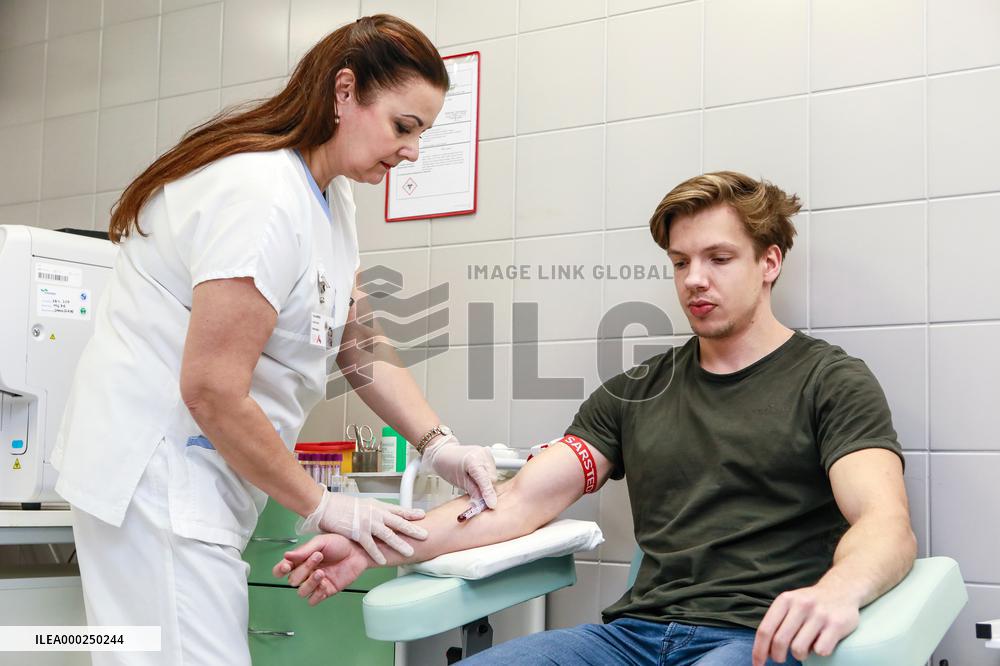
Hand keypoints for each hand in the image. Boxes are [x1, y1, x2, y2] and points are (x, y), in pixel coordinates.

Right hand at [273, 534, 370, 605]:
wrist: (358, 550)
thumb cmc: (340, 543)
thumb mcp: (321, 541)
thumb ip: (304, 550)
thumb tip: (286, 556)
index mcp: (301, 560)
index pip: (281, 569)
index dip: (280, 570)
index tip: (287, 566)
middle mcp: (306, 572)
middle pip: (293, 580)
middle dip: (304, 569)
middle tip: (318, 557)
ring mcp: (316, 583)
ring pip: (301, 592)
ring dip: (309, 583)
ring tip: (321, 573)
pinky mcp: (326, 591)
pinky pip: (314, 600)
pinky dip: (317, 594)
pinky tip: (325, 584)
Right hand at [297, 486, 427, 565]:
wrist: (326, 505)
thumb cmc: (342, 505)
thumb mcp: (363, 504)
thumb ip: (374, 510)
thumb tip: (383, 515)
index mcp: (377, 506)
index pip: (398, 510)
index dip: (411, 513)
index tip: (422, 515)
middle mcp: (375, 513)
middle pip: (398, 522)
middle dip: (413, 529)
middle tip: (425, 535)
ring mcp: (367, 523)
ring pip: (388, 535)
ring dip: (400, 544)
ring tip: (410, 552)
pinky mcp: (357, 532)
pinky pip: (370, 545)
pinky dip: (377, 554)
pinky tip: (383, 561)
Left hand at [422, 435, 498, 508]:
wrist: (444, 452)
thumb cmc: (447, 464)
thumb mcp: (458, 481)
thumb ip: (472, 491)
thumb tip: (482, 500)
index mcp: (473, 460)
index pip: (485, 480)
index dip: (488, 493)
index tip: (491, 504)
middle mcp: (482, 455)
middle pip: (492, 479)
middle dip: (486, 488)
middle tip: (476, 492)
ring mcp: (486, 453)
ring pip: (493, 475)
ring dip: (487, 482)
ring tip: (473, 479)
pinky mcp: (488, 454)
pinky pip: (492, 470)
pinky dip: (486, 476)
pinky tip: (477, 475)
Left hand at [752, 583, 859, 664]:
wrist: (841, 590)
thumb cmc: (809, 604)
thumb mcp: (790, 604)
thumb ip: (776, 623)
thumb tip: (764, 652)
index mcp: (785, 600)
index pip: (765, 630)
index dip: (759, 651)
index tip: (757, 664)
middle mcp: (801, 605)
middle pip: (779, 642)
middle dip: (778, 656)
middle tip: (781, 658)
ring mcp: (820, 614)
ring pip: (798, 649)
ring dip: (799, 655)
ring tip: (804, 648)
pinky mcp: (837, 624)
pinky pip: (821, 651)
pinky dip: (819, 652)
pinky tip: (820, 643)